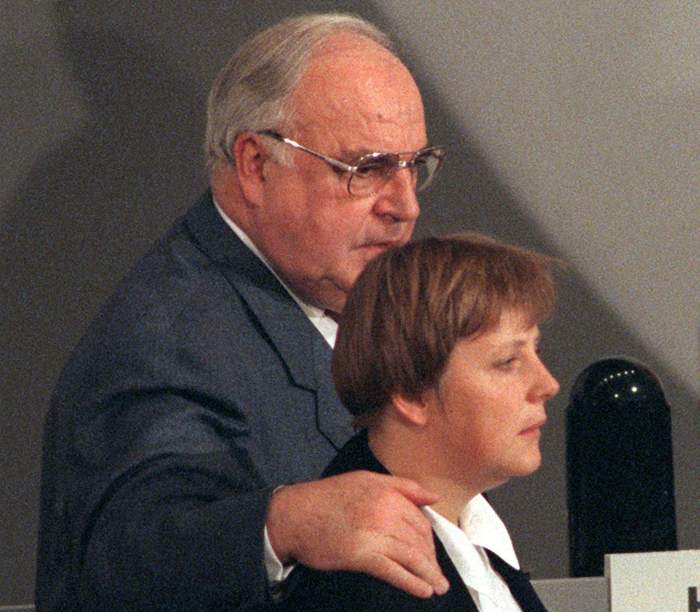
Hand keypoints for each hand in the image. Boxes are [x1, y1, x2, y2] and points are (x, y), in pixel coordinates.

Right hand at [266, 471, 448, 597]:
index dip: (429, 539)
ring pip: (411, 556)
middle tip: (436, 573)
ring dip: (429, 574)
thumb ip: (402, 486)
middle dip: (431, 559)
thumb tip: (434, 497)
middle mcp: (384, 511)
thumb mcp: (366, 480)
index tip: (431, 552)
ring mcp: (373, 533)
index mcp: (386, 492)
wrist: (294, 515)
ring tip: (437, 586)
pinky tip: (423, 590)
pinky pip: (394, 571)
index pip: (420, 520)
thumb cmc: (328, 498)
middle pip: (419, 539)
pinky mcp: (361, 555)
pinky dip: (412, 583)